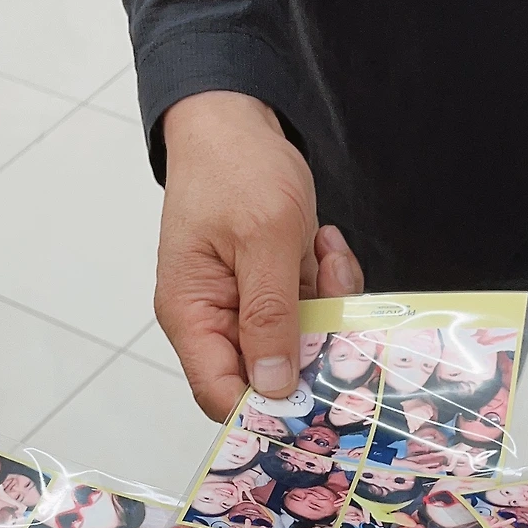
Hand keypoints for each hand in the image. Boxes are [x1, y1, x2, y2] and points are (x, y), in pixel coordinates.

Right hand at [156, 91, 363, 419]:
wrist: (237, 119)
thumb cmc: (235, 167)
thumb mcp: (263, 238)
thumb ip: (269, 315)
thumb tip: (273, 386)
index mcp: (192, 315)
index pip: (221, 393)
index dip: (267, 408)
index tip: (317, 398)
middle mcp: (217, 320)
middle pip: (271, 375)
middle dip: (313, 345)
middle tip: (334, 300)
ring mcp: (249, 307)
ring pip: (302, 344)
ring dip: (328, 306)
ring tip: (324, 252)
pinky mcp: (276, 291)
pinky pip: (314, 312)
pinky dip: (330, 283)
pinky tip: (322, 242)